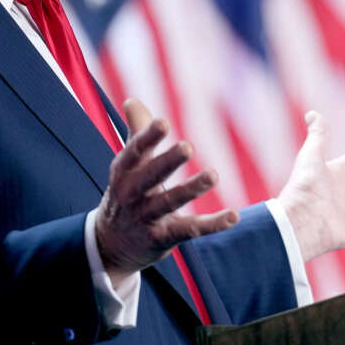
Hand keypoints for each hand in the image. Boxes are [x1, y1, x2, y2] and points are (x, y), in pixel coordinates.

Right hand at [95, 98, 238, 286]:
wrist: (110, 244)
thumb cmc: (126, 193)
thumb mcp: (127, 166)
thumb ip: (136, 132)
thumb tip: (132, 100)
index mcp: (124, 171)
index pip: (135, 151)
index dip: (148, 137)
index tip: (163, 122)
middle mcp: (132, 194)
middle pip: (151, 176)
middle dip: (167, 161)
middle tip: (187, 146)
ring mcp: (147, 217)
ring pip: (170, 202)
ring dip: (192, 188)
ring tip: (213, 174)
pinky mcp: (163, 238)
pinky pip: (190, 229)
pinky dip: (213, 224)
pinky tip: (234, 215)